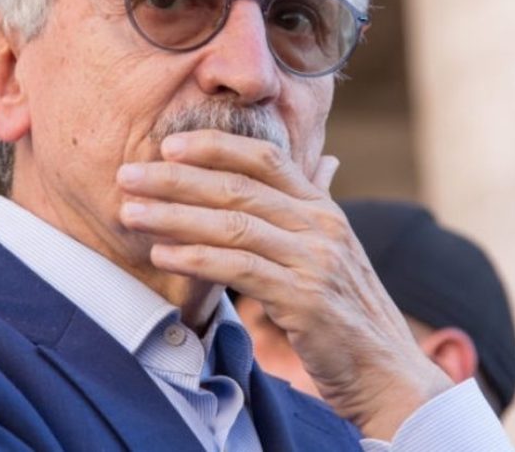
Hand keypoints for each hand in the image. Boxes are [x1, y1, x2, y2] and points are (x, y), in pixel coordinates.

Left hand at [115, 129, 452, 439]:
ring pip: (233, 225)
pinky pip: (239, 269)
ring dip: (174, 216)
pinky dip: (195, 258)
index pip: (266, 157)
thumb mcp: (331, 252)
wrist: (386, 371)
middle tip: (127, 175)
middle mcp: (322, 225)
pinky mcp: (305, 299)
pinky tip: (162, 255)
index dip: (215, 145)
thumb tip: (324, 162)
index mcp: (323, 207)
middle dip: (176, 178)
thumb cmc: (346, 312)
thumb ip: (312, 209)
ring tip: (130, 214)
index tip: (167, 144)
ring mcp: (316, 260)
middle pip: (238, 187)